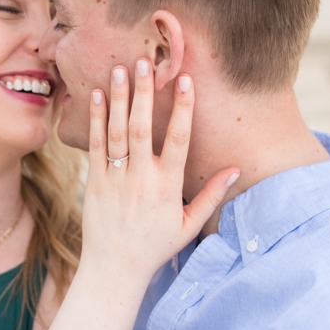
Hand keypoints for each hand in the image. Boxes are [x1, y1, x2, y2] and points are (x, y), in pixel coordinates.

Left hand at [80, 59, 238, 284]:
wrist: (115, 268)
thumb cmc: (155, 246)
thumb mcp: (189, 225)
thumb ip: (211, 195)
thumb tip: (235, 169)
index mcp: (168, 187)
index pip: (178, 141)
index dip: (182, 110)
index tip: (185, 81)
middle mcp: (141, 179)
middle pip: (142, 129)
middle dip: (144, 93)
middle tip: (145, 61)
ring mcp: (115, 179)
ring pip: (117, 132)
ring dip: (118, 98)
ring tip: (120, 68)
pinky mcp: (94, 181)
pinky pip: (95, 145)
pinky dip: (95, 119)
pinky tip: (94, 94)